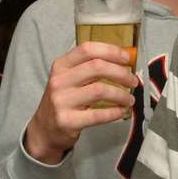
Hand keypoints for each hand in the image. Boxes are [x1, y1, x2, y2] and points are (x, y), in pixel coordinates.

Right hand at [22, 42, 138, 163]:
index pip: (88, 49)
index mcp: (61, 65)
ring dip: (121, 94)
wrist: (44, 129)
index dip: (111, 51)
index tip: (127, 58)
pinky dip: (114, 112)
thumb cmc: (63, 100)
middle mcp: (59, 81)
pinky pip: (98, 115)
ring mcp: (61, 101)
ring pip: (100, 90)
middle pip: (97, 67)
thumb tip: (123, 62)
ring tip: (129, 99)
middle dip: (121, 73)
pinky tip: (121, 111)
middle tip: (133, 81)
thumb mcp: (69, 79)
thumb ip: (90, 68)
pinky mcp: (67, 121)